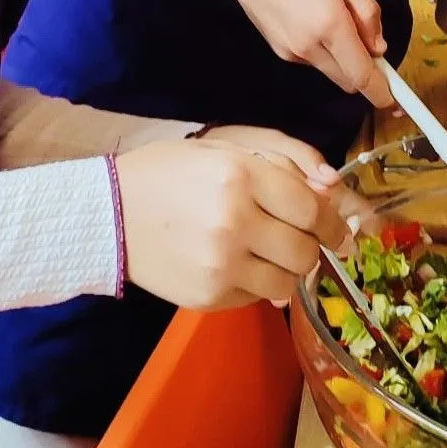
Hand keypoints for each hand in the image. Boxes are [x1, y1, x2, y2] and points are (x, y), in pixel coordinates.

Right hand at [115, 139, 349, 309]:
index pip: (311, 208)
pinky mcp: (209, 296)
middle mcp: (235, 222)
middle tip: (300, 240)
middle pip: (306, 250)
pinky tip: (236, 265)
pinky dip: (257, 284)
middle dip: (311, 246)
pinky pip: (257, 297)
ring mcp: (221, 264)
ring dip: (287, 269)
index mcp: (240, 176)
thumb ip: (282, 163)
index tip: (338, 230)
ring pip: (288, 281)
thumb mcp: (223, 150)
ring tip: (268, 254)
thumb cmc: (168, 173)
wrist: (107, 215)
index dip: (332, 222)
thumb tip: (331, 191)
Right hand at [203, 0, 392, 107]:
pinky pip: (313, 59)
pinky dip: (324, 48)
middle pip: (348, 81)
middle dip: (364, 70)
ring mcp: (290, 52)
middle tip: (368, 36)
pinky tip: (312, 14)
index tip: (396, 99)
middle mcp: (309, 47)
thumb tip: (379, 46)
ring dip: (343, 57)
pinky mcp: (277, 50)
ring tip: (333, 12)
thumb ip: (365, 9)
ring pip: (331, 70)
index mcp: (329, 24)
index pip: (362, 75)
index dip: (382, 92)